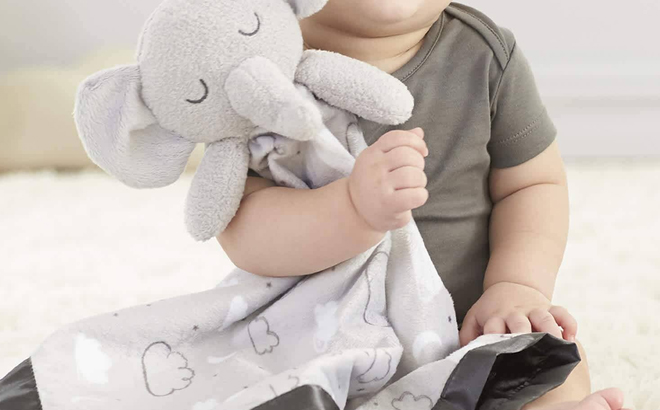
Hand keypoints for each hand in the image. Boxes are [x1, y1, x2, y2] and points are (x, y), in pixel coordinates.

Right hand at [348, 128, 428, 232]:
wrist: (355, 211)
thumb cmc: (373, 184)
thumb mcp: (379, 161)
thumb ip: (399, 145)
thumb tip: (419, 132)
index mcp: (371, 153)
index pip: (397, 137)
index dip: (415, 142)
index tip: (422, 152)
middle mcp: (374, 168)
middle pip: (408, 155)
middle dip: (419, 163)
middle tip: (413, 174)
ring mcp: (380, 186)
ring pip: (414, 175)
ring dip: (420, 181)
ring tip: (412, 187)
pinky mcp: (388, 204)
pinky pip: (416, 195)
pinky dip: (421, 196)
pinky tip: (413, 198)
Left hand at [459, 282, 577, 346]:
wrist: (511, 284)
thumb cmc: (492, 308)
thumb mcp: (475, 317)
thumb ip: (468, 335)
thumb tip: (466, 355)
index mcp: (495, 317)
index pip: (494, 328)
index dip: (495, 340)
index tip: (497, 354)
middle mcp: (515, 313)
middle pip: (520, 323)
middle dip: (523, 336)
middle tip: (527, 351)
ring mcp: (534, 310)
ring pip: (545, 318)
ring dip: (550, 331)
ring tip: (555, 346)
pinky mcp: (549, 308)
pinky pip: (563, 313)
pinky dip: (569, 324)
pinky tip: (571, 338)